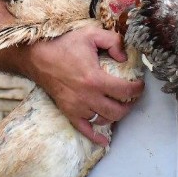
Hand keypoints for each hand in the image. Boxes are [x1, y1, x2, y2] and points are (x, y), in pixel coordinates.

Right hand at [25, 25, 143, 144]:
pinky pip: (84, 130)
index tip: (139, 85)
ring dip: (114, 115)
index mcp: (95, 79)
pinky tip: (104, 141)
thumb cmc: (64, 45)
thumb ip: (113, 41)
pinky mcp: (68, 112)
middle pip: (117, 111)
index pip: (125, 91)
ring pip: (104, 120)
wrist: (37, 57)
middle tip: (131, 97)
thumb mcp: (91, 34)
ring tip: (118, 105)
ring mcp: (77, 107)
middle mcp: (87, 97)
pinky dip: (95, 137)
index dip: (137, 89)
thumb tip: (124, 57)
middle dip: (129, 105)